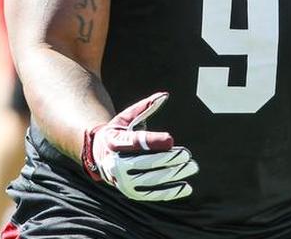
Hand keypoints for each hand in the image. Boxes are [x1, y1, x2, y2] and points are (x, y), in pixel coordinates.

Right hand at [81, 92, 198, 201]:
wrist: (99, 156)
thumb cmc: (118, 132)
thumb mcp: (126, 117)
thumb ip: (145, 107)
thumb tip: (164, 95)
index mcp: (113, 142)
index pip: (135, 143)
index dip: (153, 141)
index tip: (171, 139)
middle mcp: (114, 164)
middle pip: (144, 163)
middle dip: (167, 159)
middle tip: (186, 155)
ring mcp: (121, 181)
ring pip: (150, 180)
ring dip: (172, 175)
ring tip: (190, 167)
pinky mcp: (130, 192)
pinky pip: (152, 194)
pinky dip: (169, 192)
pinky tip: (185, 187)